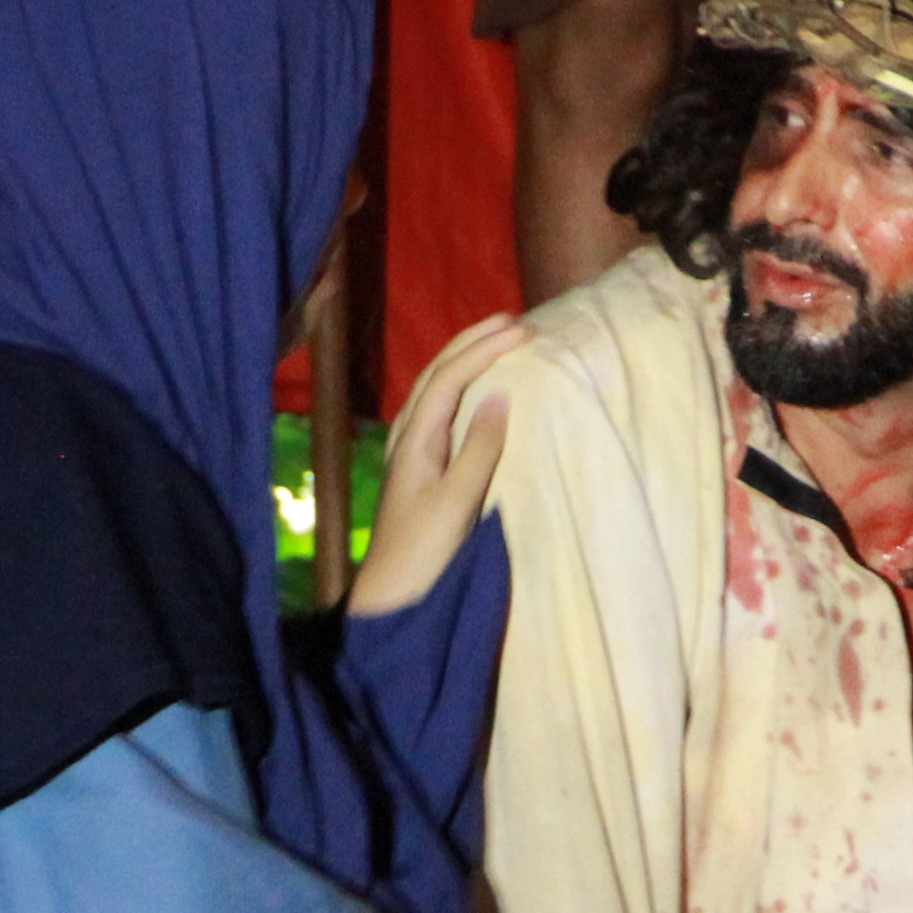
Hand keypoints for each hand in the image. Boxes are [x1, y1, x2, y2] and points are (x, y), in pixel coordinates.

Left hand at [346, 314, 525, 615]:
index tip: (521, 331)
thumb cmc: (424, 550)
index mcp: (416, 439)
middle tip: (511, 320)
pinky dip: (461, 386)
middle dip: (472, 342)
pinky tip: (475, 390)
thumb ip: (479, 448)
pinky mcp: (420, 468)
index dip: (484, 349)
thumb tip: (499, 395)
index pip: (449, 377)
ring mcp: (411, 451)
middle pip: (437, 373)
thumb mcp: (458, 500)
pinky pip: (440, 409)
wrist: (391, 592)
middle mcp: (408, 437)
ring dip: (465, 359)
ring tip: (496, 341)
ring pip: (435, 388)